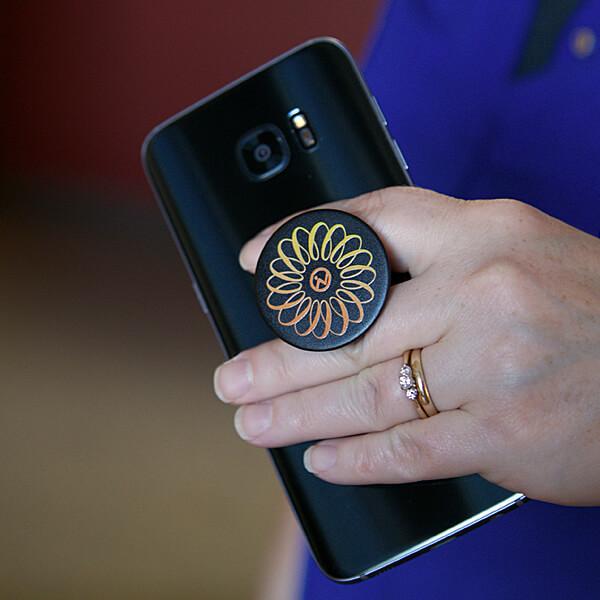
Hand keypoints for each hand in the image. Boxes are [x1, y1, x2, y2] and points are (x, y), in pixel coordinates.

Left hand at [213, 187, 599, 505]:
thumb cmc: (591, 312)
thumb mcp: (520, 255)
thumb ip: (442, 268)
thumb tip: (357, 299)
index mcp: (485, 232)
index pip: (373, 221)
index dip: (303, 238)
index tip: (255, 261)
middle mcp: (484, 290)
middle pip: (350, 327)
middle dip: (277, 359)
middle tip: (232, 379)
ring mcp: (493, 363)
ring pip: (366, 393)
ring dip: (298, 413)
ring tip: (254, 422)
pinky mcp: (505, 431)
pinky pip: (409, 448)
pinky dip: (357, 458)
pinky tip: (321, 460)